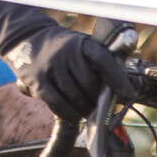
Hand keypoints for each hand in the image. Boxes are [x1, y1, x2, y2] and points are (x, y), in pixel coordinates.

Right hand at [8, 25, 138, 123]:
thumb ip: (97, 62)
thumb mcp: (81, 45)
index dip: (118, 79)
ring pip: (74, 96)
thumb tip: (119, 90)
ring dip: (85, 110)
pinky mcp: (37, 80)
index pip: (104, 60)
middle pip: (89, 84)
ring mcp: (50, 66)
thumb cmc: (63, 48)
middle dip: (98, 100)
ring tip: (89, 113)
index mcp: (82, 43)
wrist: (27, 39)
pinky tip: (74, 117)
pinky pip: (57, 103)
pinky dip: (68, 114)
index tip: (129, 94)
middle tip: (102, 108)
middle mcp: (66, 52)